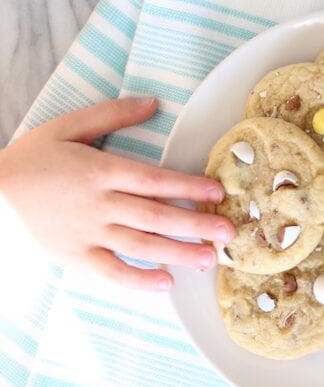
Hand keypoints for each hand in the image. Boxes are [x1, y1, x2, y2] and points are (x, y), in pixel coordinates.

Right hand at [0, 97, 233, 290]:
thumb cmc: (31, 159)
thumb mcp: (67, 127)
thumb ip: (111, 115)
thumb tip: (153, 103)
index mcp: (100, 171)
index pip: (153, 180)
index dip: (187, 186)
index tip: (217, 192)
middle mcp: (99, 204)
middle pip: (155, 215)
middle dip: (195, 224)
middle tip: (228, 232)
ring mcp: (87, 233)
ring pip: (141, 245)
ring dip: (178, 253)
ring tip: (209, 259)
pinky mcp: (75, 256)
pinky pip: (111, 272)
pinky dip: (138, 280)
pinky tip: (165, 283)